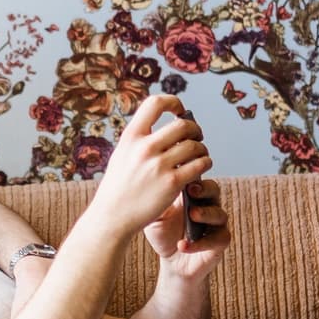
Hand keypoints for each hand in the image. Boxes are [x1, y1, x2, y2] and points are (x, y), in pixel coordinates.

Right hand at [91, 96, 211, 237]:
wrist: (112, 216)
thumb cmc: (118, 187)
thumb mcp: (121, 155)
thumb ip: (140, 140)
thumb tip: (166, 126)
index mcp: (131, 137)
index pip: (155, 103)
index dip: (173, 102)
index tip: (179, 111)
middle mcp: (144, 147)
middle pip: (183, 125)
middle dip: (195, 130)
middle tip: (196, 138)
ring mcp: (159, 165)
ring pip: (195, 145)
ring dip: (202, 149)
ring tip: (199, 156)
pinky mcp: (172, 182)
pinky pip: (200, 165)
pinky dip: (205, 164)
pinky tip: (200, 168)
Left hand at [142, 179, 231, 281]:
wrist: (171, 261)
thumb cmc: (163, 234)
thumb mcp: (154, 216)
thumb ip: (154, 201)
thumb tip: (147, 183)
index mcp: (192, 196)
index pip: (197, 179)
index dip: (193, 173)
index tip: (182, 171)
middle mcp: (208, 206)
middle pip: (214, 190)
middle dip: (204, 189)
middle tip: (192, 190)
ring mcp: (216, 223)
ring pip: (219, 214)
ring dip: (205, 213)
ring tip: (192, 215)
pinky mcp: (220, 242)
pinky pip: (217, 239)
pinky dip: (199, 243)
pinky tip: (183, 245)